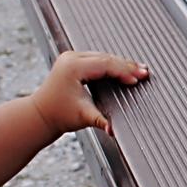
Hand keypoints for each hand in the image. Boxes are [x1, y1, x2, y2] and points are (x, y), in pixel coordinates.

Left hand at [27, 50, 148, 135]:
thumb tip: (114, 130)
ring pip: (103, 56)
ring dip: (120, 63)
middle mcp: (71, 58)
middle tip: (145, 71)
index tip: (139, 78)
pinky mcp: (72, 60)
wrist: (40, 115)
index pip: (106, 64)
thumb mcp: (83, 117)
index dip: (125, 71)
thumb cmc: (58, 115)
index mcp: (73, 67)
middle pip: (106, 57)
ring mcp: (70, 57)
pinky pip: (96, 58)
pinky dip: (111, 63)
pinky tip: (122, 67)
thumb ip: (101, 121)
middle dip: (127, 65)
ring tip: (138, 69)